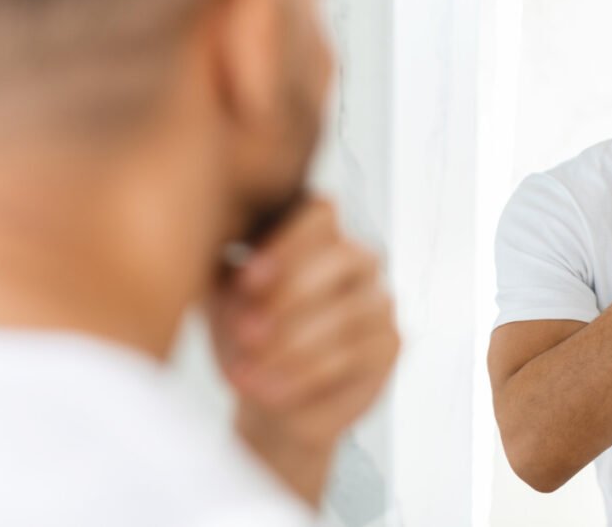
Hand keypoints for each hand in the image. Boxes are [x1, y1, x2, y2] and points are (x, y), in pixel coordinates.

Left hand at [208, 198, 399, 504]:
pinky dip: (304, 377)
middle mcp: (360, 261)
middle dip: (292, 295)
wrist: (268, 398)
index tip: (247, 279)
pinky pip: (353, 355)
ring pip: (347, 314)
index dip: (287, 243)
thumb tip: (221, 252)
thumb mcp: (226, 301)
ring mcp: (380, 301)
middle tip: (247, 333)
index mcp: (319, 237)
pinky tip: (268, 391)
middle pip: (343, 256)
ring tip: (245, 374)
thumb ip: (227, 270)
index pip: (322, 212)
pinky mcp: (391, 344)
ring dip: (291, 347)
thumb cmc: (246, 339)